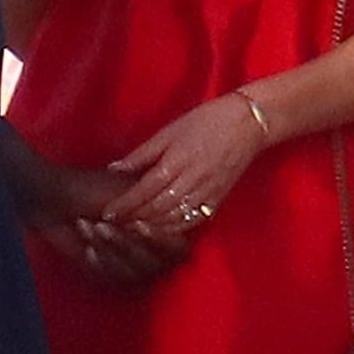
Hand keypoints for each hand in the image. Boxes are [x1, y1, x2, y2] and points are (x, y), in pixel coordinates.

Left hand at [6, 138, 189, 286]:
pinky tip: (85, 245)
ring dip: (110, 249)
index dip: (162, 241)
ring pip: (134, 273)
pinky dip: (98, 260)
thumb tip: (175, 232)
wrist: (53, 197)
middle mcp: (148, 245)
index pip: (179, 248)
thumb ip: (156, 210)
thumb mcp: (129, 190)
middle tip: (105, 223)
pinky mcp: (106, 270)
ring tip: (90, 227)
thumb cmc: (91, 186)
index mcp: (160, 223)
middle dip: (128, 244)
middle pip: (157, 265)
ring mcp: (126, 259)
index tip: (140, 225)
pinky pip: (113, 277)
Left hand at [102, 94, 267, 230]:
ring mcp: (207, 193)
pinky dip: (172, 230)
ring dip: (150, 228)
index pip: (145, 189)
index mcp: (178, 160)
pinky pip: (192, 222)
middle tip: (112, 226)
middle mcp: (192, 180)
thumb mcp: (170, 131)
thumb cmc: (205, 121)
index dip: (124, 204)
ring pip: (173, 219)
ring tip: (129, 231)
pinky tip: (158, 231)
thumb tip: (114, 168)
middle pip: (157, 208)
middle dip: (132, 219)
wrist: (247, 124)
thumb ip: (143, 153)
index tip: (106, 213)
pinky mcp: (217, 200)